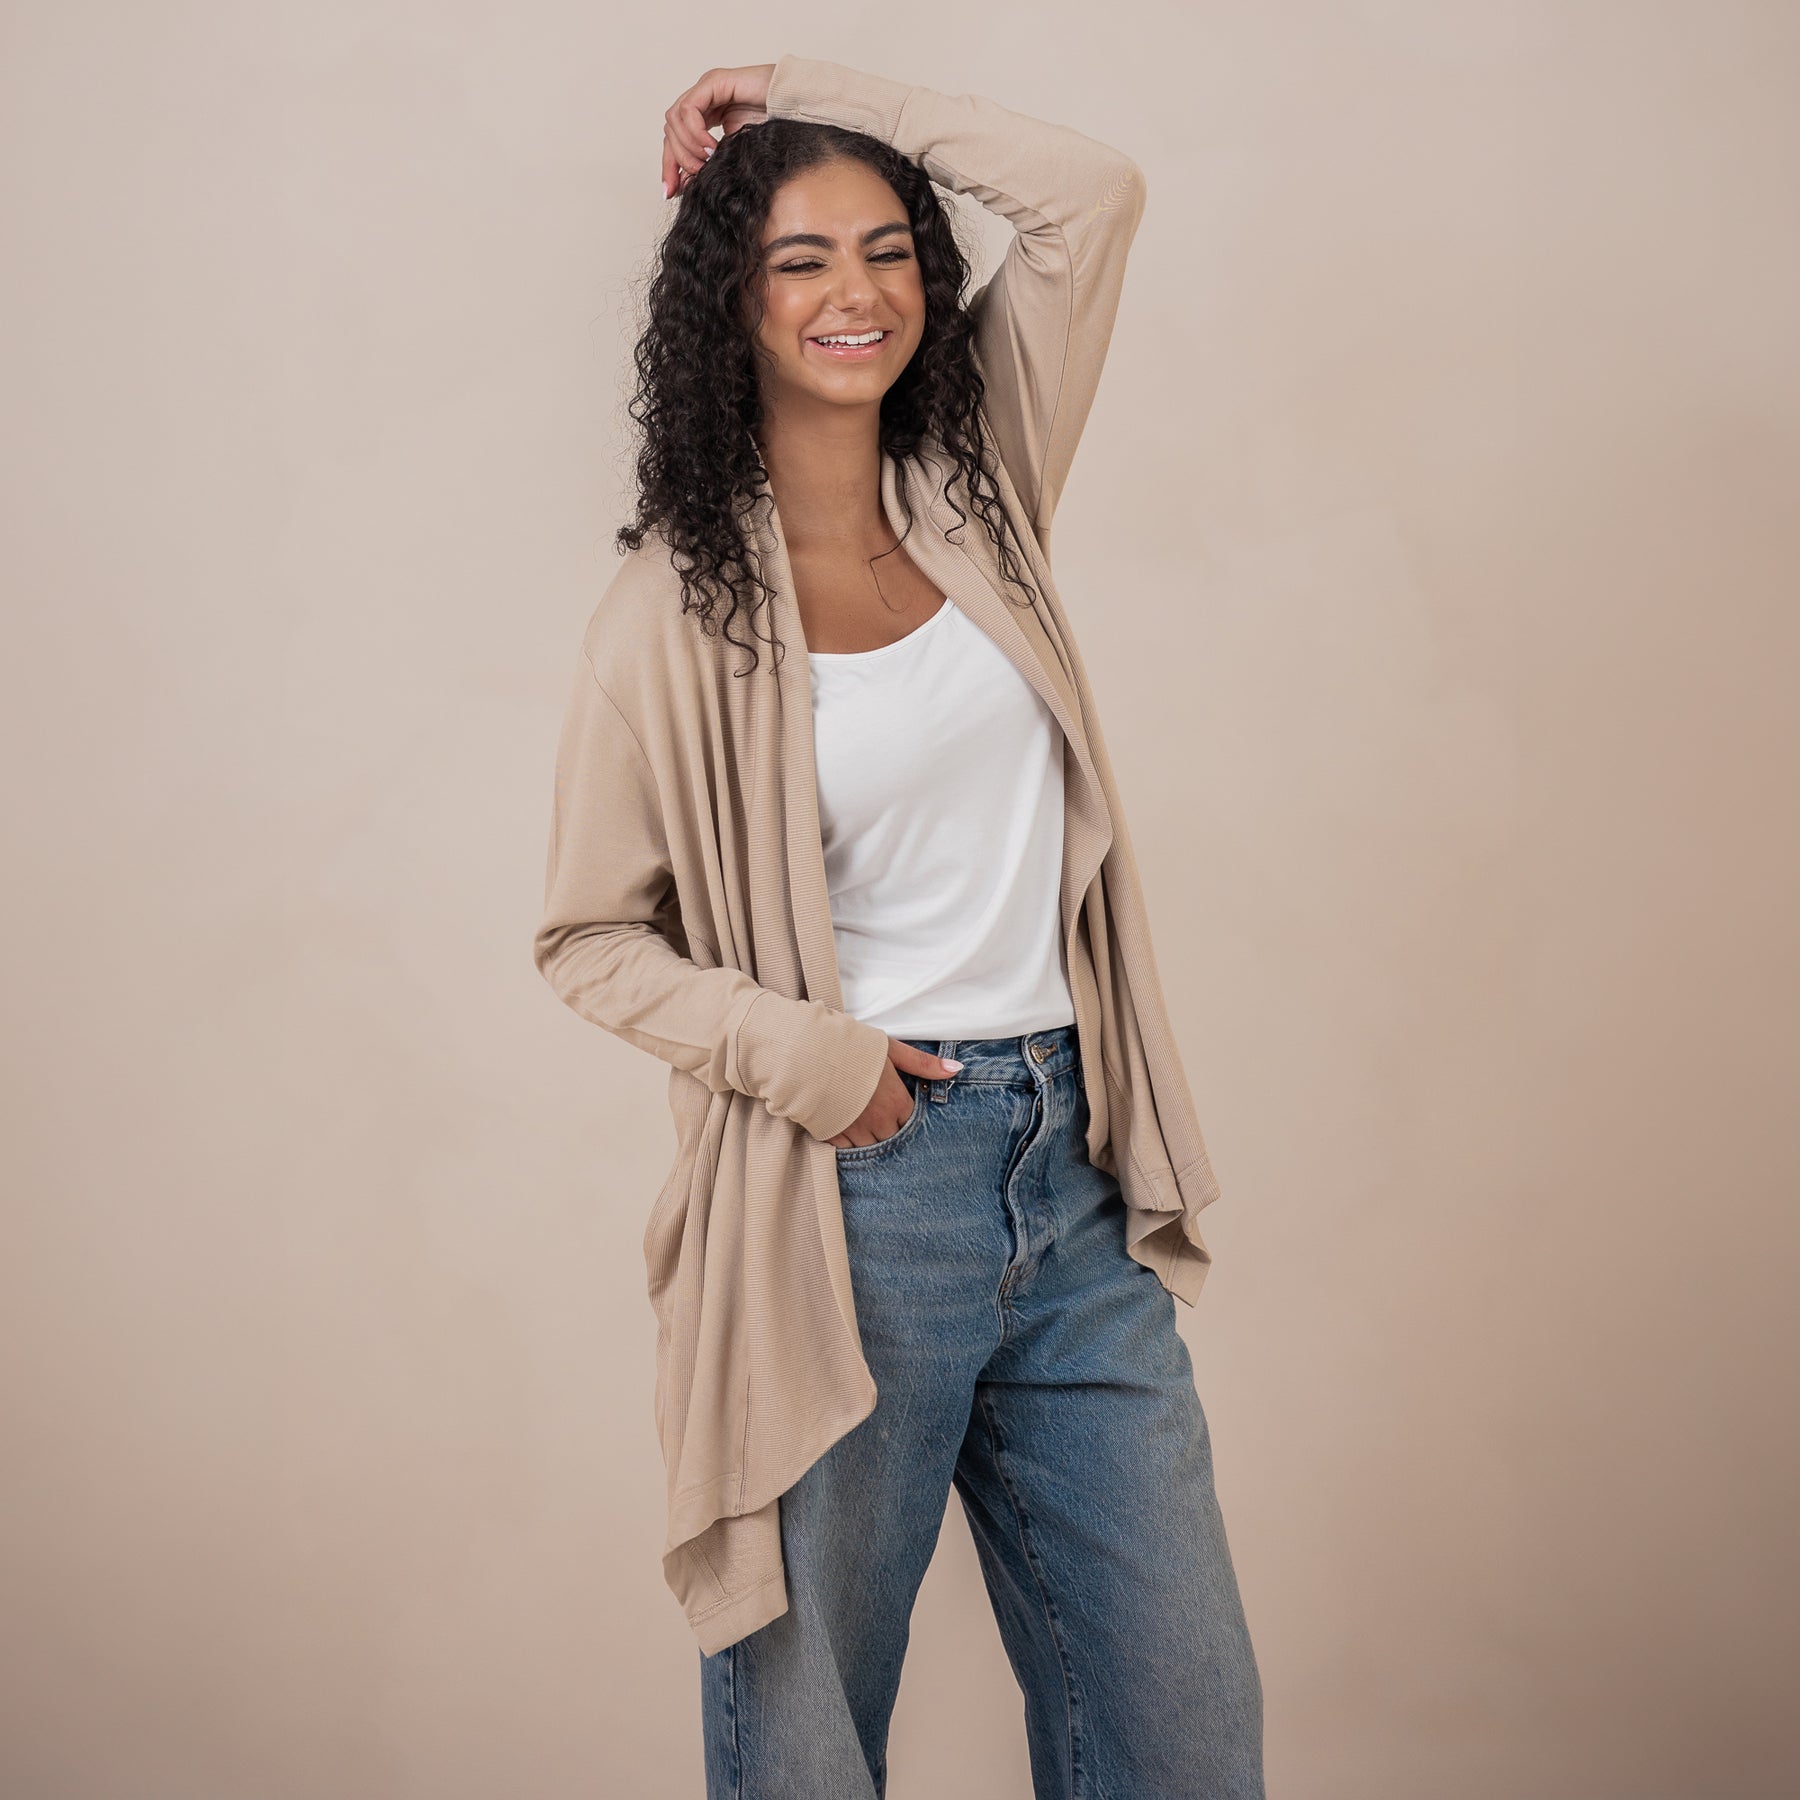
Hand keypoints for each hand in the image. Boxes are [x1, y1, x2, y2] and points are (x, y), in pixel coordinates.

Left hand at [661, 64, 777, 198]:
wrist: (795, 108)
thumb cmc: (774, 129)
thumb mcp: (734, 154)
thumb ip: (711, 166)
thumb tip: (685, 186)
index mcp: (705, 116)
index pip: (674, 141)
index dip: (669, 167)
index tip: (670, 193)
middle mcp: (702, 100)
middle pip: (669, 131)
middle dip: (674, 160)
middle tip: (694, 177)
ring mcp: (706, 89)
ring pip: (674, 120)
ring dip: (687, 146)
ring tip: (706, 161)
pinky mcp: (713, 82)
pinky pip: (689, 109)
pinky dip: (695, 132)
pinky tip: (711, 147)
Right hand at [827, 1038, 963, 1149]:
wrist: (807, 1054)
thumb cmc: (850, 1047)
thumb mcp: (890, 1049)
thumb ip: (922, 1063)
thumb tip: (955, 1069)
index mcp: (895, 1102)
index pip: (912, 1122)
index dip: (907, 1117)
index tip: (901, 1110)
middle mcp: (878, 1122)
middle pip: (894, 1139)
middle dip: (891, 1132)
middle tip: (884, 1119)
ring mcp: (854, 1131)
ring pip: (871, 1148)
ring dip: (871, 1140)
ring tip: (865, 1124)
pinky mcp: (831, 1135)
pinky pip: (846, 1150)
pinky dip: (849, 1143)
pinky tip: (847, 1128)